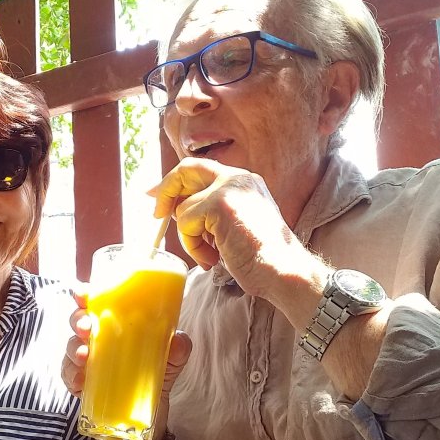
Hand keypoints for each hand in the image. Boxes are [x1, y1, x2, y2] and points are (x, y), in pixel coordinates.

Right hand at [61, 290, 191, 439]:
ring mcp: (86, 361)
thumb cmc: (156, 374)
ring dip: (74, 349)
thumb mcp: (172, 360)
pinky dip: (72, 377)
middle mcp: (96, 338)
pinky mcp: (81, 385)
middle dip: (77, 319)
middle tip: (86, 326)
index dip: (84, 293)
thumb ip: (178, 349)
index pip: (94, 301)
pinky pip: (69, 377)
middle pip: (77, 320)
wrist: (149, 414)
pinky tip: (80, 380)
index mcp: (114, 323)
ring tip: (85, 356)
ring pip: (72, 347)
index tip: (83, 291)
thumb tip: (177, 340)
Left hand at [151, 158, 313, 297]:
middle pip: (186, 169)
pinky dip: (193, 246)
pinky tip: (214, 257)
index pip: (200, 169)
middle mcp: (238, 177)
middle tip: (157, 214)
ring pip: (184, 208)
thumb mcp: (230, 226)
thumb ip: (208, 212)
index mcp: (244, 181)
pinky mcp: (220, 203)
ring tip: (212, 254)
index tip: (157, 198)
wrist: (282, 270)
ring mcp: (230, 187)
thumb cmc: (259, 258)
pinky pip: (186, 223)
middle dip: (165, 191)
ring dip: (190, 239)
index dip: (175, 182)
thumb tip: (172, 208)